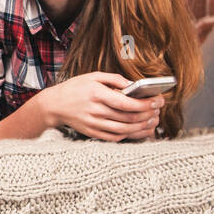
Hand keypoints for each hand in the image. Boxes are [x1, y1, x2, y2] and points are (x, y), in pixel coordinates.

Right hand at [33, 72, 163, 142]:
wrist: (54, 105)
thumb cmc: (74, 88)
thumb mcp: (92, 76)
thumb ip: (114, 78)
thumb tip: (133, 84)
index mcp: (97, 94)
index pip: (127, 102)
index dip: (145, 103)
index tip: (157, 101)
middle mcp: (96, 111)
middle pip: (129, 118)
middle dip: (148, 114)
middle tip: (158, 111)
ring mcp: (94, 124)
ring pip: (125, 130)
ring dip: (143, 127)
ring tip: (153, 121)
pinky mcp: (92, 133)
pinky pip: (116, 137)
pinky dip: (130, 135)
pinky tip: (139, 130)